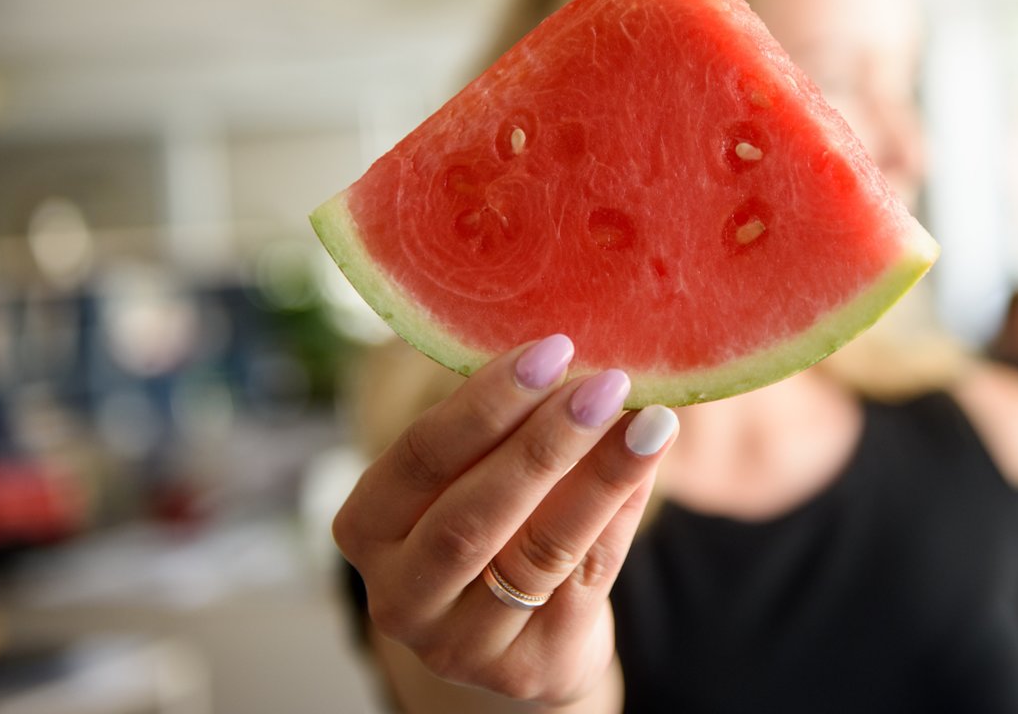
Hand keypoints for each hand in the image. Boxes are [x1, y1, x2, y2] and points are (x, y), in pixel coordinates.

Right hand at [333, 335, 677, 705]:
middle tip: (604, 384)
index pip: (420, 457)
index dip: (487, 402)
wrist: (518, 639)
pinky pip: (586, 577)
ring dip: (601, 476)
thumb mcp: (469, 478)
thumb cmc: (490, 526)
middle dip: (544, 442)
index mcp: (367, 529)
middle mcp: (400, 596)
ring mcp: (462, 644)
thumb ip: (502, 427)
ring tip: (651, 421)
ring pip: (538, 551)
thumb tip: (579, 349)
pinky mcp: (529, 668)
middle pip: (473, 515)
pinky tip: (649, 461)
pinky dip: (621, 511)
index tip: (552, 349)